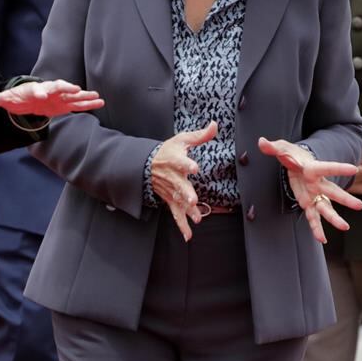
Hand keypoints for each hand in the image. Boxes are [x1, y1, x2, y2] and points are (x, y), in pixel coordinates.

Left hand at [0, 79, 102, 119]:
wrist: (28, 98)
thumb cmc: (18, 98)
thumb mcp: (6, 99)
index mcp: (34, 89)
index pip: (36, 89)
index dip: (38, 92)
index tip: (41, 97)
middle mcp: (49, 91)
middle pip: (58, 87)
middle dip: (66, 88)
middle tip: (75, 89)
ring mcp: (59, 97)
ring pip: (72, 96)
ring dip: (83, 96)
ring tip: (97, 97)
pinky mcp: (65, 104)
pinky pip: (78, 104)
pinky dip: (88, 103)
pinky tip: (100, 102)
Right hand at [151, 122, 216, 241]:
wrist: (147, 165)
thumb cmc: (167, 151)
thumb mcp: (181, 140)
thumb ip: (200, 135)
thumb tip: (214, 125)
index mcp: (175, 160)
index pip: (181, 162)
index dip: (187, 164)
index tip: (194, 167)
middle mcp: (173, 177)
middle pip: (179, 185)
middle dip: (186, 193)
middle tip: (193, 199)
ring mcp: (171, 190)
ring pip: (178, 201)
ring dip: (187, 210)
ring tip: (197, 218)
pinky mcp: (170, 200)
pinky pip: (175, 213)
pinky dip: (181, 225)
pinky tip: (188, 235)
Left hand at [258, 138, 361, 244]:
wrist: (296, 163)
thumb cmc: (291, 154)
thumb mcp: (282, 148)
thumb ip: (273, 147)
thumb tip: (262, 142)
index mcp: (313, 169)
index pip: (327, 167)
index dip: (339, 168)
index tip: (355, 169)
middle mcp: (317, 184)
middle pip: (333, 192)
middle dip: (345, 199)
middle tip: (360, 206)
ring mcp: (315, 195)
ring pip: (326, 208)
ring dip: (334, 218)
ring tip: (345, 227)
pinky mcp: (309, 203)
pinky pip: (313, 217)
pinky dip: (316, 229)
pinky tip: (321, 239)